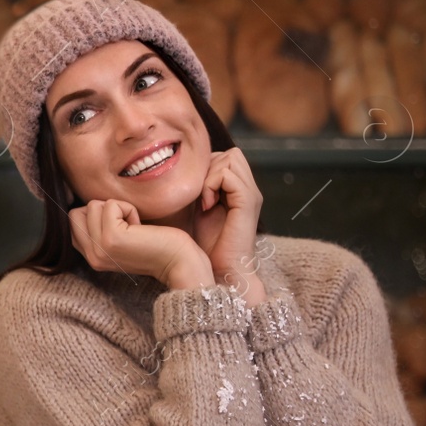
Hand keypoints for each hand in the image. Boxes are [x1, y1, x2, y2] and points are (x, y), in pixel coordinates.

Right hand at [69, 199, 213, 290]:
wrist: (178, 262)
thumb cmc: (155, 245)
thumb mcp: (119, 241)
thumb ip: (99, 229)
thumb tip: (90, 204)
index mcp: (91, 258)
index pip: (72, 223)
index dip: (95, 216)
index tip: (120, 229)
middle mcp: (91, 256)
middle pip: (76, 212)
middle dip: (103, 210)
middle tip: (127, 226)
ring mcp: (99, 248)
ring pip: (93, 205)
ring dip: (118, 209)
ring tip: (134, 228)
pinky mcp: (111, 237)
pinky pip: (111, 205)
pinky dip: (128, 209)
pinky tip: (140, 227)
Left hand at [192, 148, 264, 299]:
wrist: (221, 272)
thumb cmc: (205, 248)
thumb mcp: (196, 212)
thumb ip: (195, 192)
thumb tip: (174, 175)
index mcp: (238, 191)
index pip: (224, 157)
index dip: (206, 169)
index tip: (194, 195)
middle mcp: (248, 189)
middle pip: (230, 153)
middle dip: (208, 169)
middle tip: (198, 196)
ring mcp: (250, 194)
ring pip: (230, 158)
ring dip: (209, 176)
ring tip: (203, 201)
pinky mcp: (248, 201)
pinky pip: (228, 174)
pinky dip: (211, 185)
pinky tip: (205, 206)